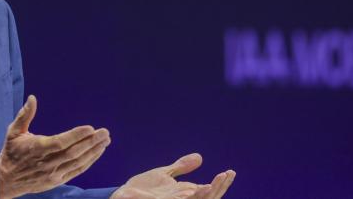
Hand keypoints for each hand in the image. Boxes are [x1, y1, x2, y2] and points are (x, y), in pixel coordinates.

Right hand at [0, 95, 110, 198]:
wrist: (6, 180)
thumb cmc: (12, 152)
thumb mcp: (13, 132)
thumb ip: (24, 115)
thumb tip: (32, 98)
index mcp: (37, 148)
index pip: (60, 142)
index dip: (76, 136)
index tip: (90, 128)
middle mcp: (47, 163)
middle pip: (73, 152)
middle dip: (91, 142)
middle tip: (105, 132)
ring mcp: (53, 174)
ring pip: (78, 162)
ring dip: (93, 151)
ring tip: (105, 141)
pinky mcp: (57, 180)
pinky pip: (77, 170)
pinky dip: (89, 162)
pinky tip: (97, 152)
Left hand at [110, 153, 235, 198]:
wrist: (122, 196)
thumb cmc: (144, 188)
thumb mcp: (165, 174)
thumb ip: (181, 167)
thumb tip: (200, 157)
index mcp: (184, 194)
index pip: (208, 192)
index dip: (220, 184)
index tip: (230, 171)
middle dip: (217, 188)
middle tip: (226, 175)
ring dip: (204, 194)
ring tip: (212, 183)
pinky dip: (185, 197)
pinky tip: (192, 190)